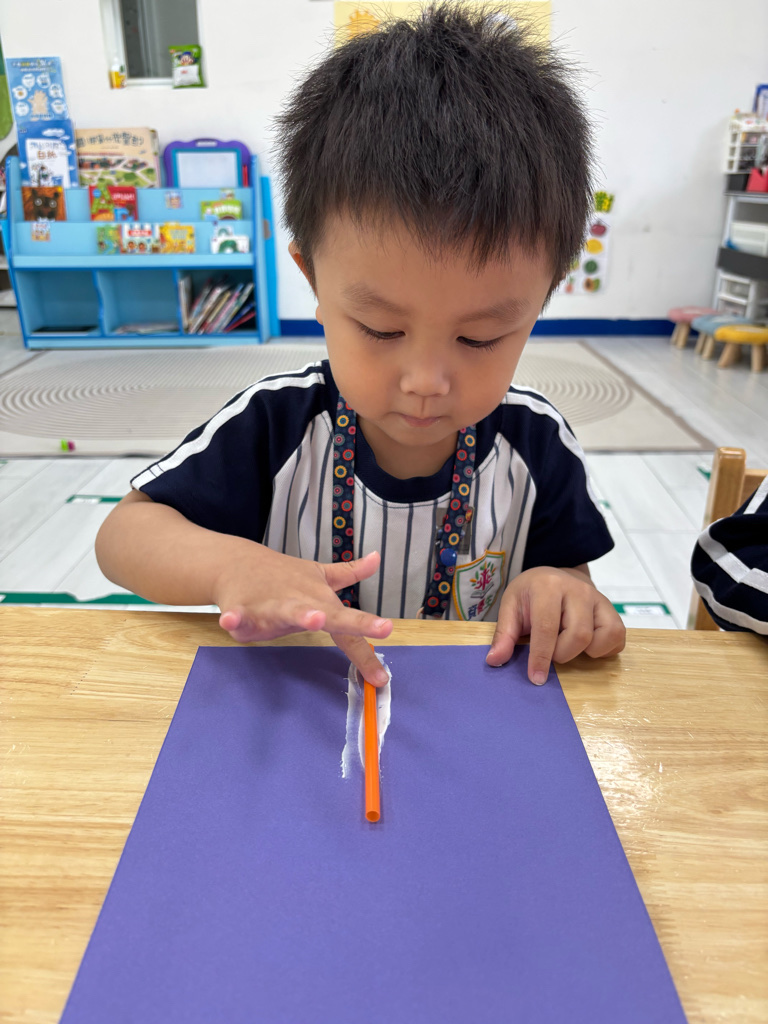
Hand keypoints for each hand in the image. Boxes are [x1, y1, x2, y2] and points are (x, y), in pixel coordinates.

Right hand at [216, 547, 391, 685]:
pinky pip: (238, 617)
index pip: (348, 625)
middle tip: (380, 626)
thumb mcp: (317, 574)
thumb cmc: (282, 576)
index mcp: (319, 601)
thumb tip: (376, 559)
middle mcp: (300, 603)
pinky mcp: (242, 609)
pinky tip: (230, 621)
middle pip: (329, 616)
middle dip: (351, 621)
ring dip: (301, 616)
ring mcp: (271, 606)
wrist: (236, 563)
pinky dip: (234, 618)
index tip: (382, 676)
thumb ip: (347, 573)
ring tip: (314, 619)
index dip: (369, 644)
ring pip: (287, 612)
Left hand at [486, 566, 624, 683]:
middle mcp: (578, 590)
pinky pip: (618, 637)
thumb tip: (494, 661)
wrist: (557, 574)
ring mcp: (599, 598)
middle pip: (579, 635)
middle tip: (551, 652)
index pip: (547, 627)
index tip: (536, 678)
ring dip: (585, 652)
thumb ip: (504, 634)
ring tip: (568, 645)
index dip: (541, 657)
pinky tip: (587, 646)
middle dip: (563, 654)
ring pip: (604, 636)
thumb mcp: (511, 606)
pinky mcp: (612, 610)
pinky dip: (604, 649)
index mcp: (548, 586)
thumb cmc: (531, 593)